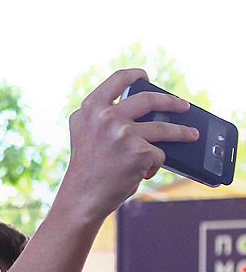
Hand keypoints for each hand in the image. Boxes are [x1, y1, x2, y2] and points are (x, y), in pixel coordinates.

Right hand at [63, 68, 198, 220]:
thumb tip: (141, 109)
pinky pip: (159, 153)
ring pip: (164, 128)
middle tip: (181, 105)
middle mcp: (105, 116)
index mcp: (90, 108)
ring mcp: (123, 132)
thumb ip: (100, 115)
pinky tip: (145, 171)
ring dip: (181, 132)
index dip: (136, 75)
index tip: (147, 78)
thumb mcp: (83, 132)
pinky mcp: (139, 151)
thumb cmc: (85, 167)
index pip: (119, 79)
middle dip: (171, 102)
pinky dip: (155, 164)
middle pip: (149, 99)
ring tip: (190, 135)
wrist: (81, 196)